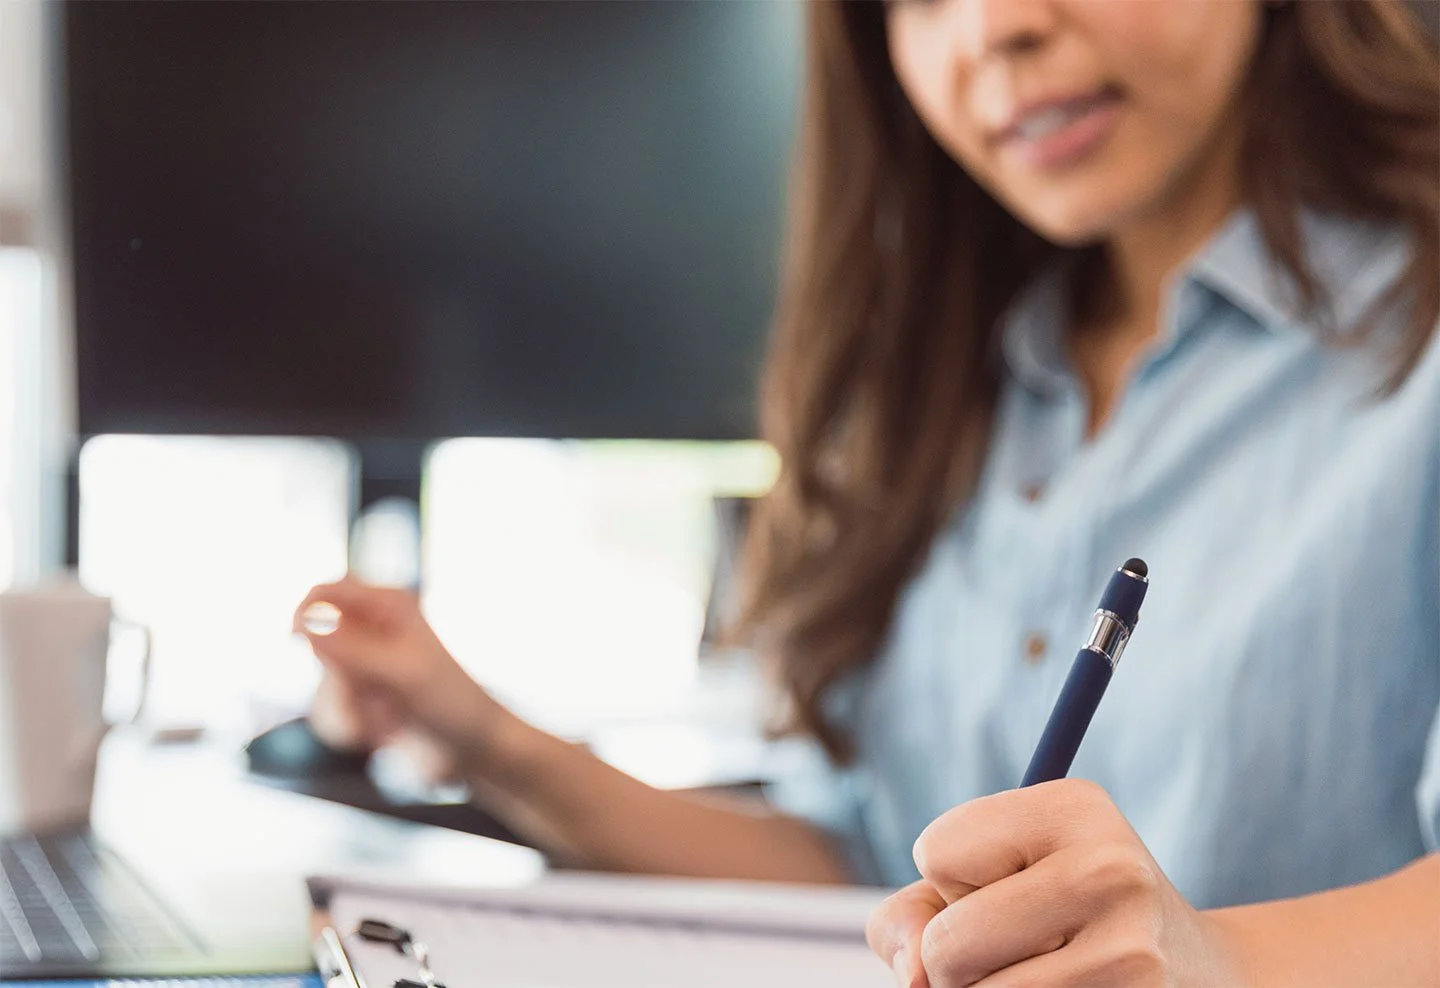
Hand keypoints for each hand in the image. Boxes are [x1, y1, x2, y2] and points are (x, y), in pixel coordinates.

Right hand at [294, 577, 515, 777]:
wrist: (470, 750)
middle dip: (336, 681)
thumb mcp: (401, 673)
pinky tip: (385, 732)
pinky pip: (328, 714)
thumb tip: (303, 622)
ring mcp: (361, 669)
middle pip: (314, 647)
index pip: (326, 592)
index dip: (306, 612)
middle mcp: (370, 633)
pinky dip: (353, 727)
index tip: (298, 639)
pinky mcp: (357, 702)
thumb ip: (351, 649)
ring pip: (320, 686)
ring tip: (387, 719)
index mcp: (387, 607)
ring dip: (348, 711)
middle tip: (371, 695)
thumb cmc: (450, 702)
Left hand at [866, 779, 1244, 986]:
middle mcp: (1111, 870)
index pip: (935, 851)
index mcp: (1073, 807)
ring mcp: (1132, 951)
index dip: (954, 880)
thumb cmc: (1055, 915)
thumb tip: (914, 978)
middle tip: (1022, 942)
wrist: (1195, 971)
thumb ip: (911, 915)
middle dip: (958, 956)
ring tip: (1052, 969)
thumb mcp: (986, 879)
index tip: (1014, 880)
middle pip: (948, 944)